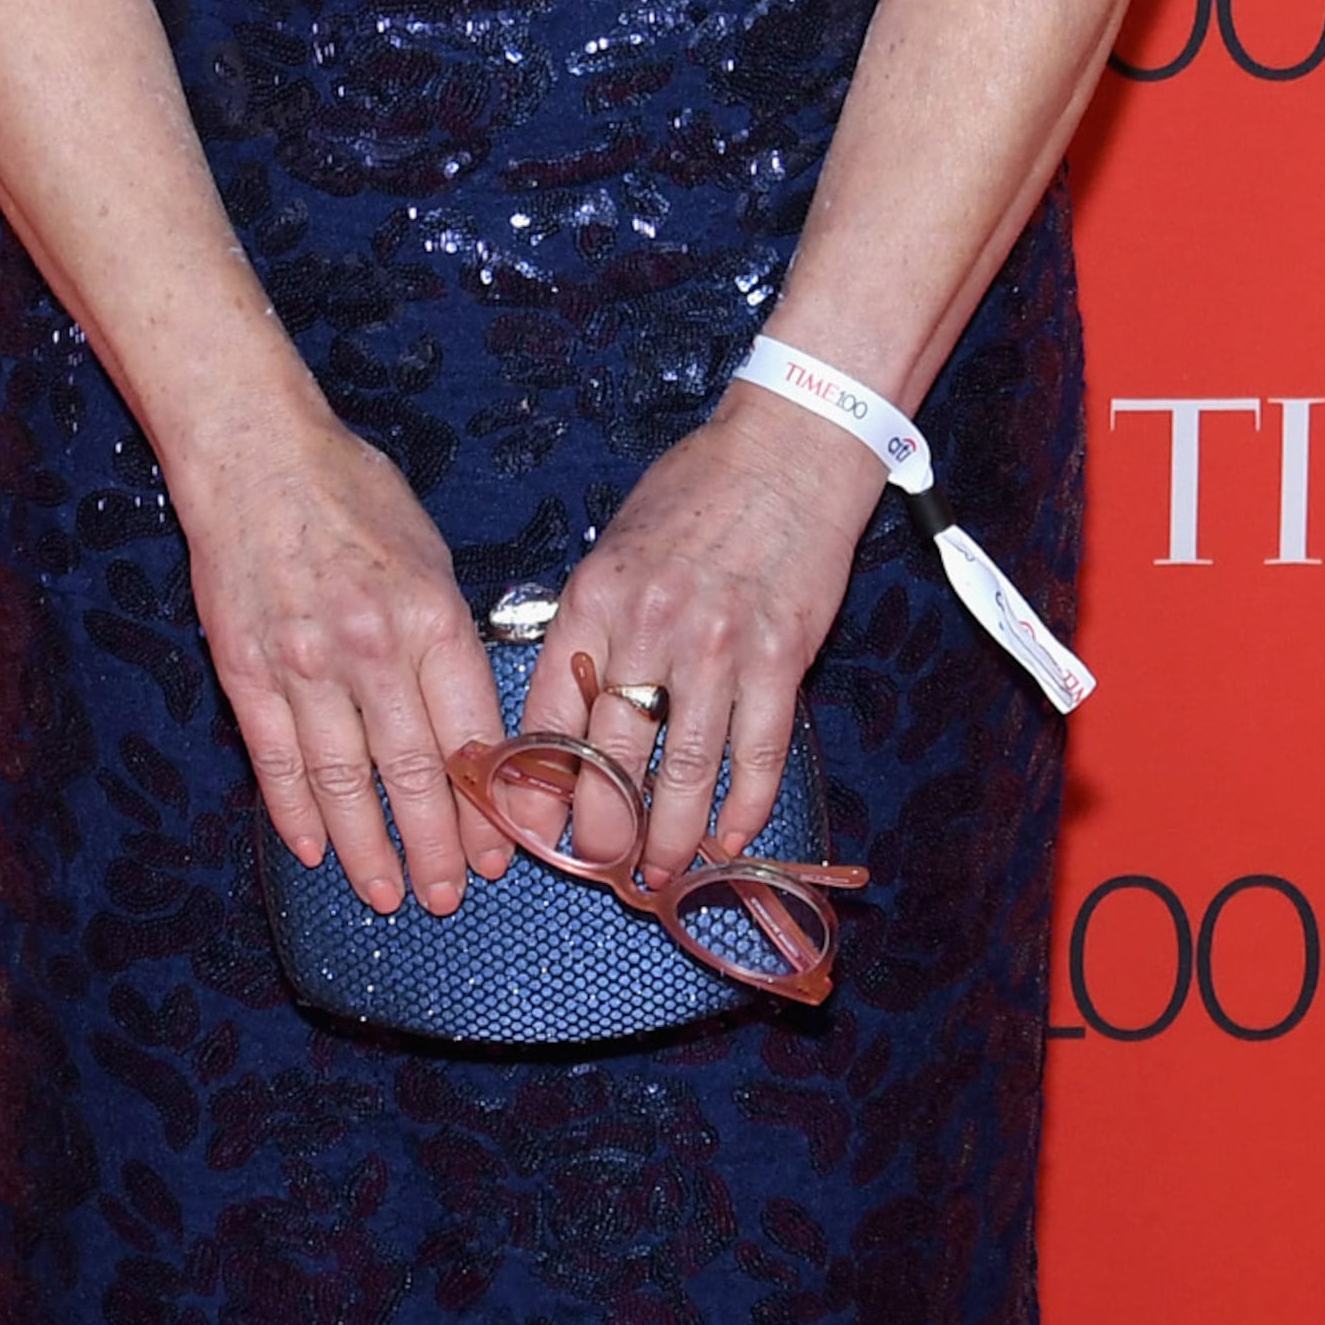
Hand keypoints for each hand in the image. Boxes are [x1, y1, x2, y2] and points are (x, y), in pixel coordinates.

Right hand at [178, 410, 516, 916]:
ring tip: (389, 894)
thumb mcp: (431, 558)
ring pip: (343, 782)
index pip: (471, 736)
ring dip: (368, 849)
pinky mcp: (246, 671)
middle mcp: (372, 649)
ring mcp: (303, 665)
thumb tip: (472, 729)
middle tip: (450, 895)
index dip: (488, 806)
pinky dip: (294, 813)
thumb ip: (450, 645)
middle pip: (412, 774)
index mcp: (432, 618)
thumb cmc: (353, 495)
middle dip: (437, 847)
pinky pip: (276, 760)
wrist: (255, 454)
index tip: (501, 851)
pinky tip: (313, 852)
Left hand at [525, 392, 879, 888]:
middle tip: (602, 868)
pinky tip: (732, 836)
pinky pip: (757, 753)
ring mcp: (716, 648)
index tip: (537, 827)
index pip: (549, 713)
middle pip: (610, 759)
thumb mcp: (616, 549)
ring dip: (671, 837)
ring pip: (684, 773)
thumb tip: (571, 709)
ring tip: (663, 874)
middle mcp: (646, 628)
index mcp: (593, 600)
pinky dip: (745, 805)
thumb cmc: (697, 494)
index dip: (540, 784)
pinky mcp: (778, 658)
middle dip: (601, 830)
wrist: (787, 450)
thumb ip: (593, 626)